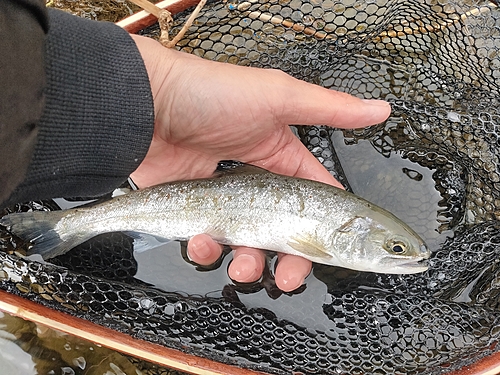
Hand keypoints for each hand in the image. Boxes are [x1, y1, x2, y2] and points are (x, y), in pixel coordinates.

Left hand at [129, 34, 390, 291]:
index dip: (327, 228)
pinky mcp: (192, 211)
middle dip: (289, 260)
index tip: (336, 252)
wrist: (144, 104)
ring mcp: (223, 199)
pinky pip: (206, 242)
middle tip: (288, 276)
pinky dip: (206, 250)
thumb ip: (329, 109)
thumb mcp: (277, 97)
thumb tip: (380, 109)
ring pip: (246, 245)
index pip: (315, 200)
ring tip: (240, 264)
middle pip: (283, 234)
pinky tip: (203, 241)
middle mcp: (256, 182)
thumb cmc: (212, 95)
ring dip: (248, 263)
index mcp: (281, 158)